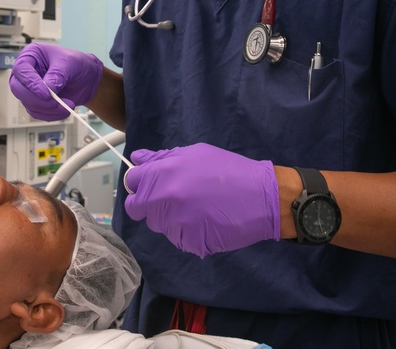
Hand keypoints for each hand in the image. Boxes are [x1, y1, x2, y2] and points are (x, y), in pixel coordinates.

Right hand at [8, 43, 103, 120]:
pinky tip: (63, 110)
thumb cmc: (76, 63)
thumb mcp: (69, 63)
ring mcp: (29, 88)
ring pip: (28, 104)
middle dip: (37, 100)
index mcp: (31, 55)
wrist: (86, 78)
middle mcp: (26, 72)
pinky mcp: (35, 101)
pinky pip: (36, 112)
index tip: (46, 94)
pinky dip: (50, 115)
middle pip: (18, 89)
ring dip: (48, 109)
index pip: (21, 70)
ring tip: (68, 105)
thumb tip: (47, 89)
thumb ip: (57, 75)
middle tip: (55, 103)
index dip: (31, 83)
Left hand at [123, 143, 279, 257]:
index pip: (132, 183)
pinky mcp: (190, 242)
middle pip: (139, 208)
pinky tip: (206, 221)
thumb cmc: (229, 170)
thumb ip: (161, 158)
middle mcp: (165, 199)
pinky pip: (178, 238)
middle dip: (150, 204)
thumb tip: (137, 159)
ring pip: (159, 225)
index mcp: (164, 174)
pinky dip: (188, 232)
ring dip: (170, 218)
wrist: (262, 197)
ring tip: (197, 207)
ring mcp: (176, 223)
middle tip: (173, 199)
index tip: (149, 186)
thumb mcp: (195, 154)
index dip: (139, 185)